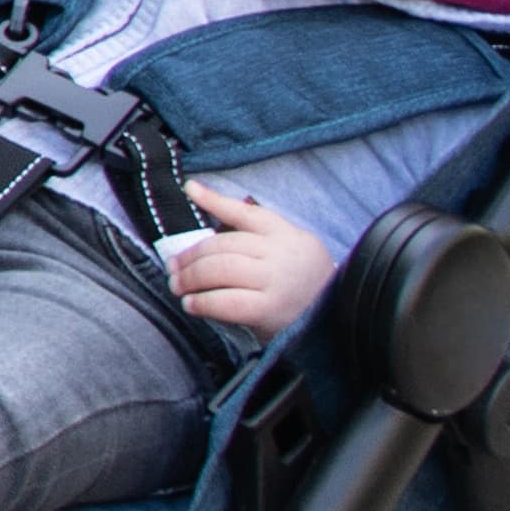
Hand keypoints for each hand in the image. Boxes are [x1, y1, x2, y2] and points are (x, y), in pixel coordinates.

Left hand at [171, 181, 344, 335]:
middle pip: (223, 245)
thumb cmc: (303, 284)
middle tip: (173, 266)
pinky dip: (203, 302)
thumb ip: (257, 233)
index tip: (189, 188)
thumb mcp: (290, 248)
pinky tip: (192, 305)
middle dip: (190, 256)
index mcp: (285, 233)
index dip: (213, 199)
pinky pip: (227, 302)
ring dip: (191, 278)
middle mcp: (280, 253)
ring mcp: (275, 281)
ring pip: (221, 269)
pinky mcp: (269, 310)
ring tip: (178, 286)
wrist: (336, 322)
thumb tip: (211, 207)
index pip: (244, 212)